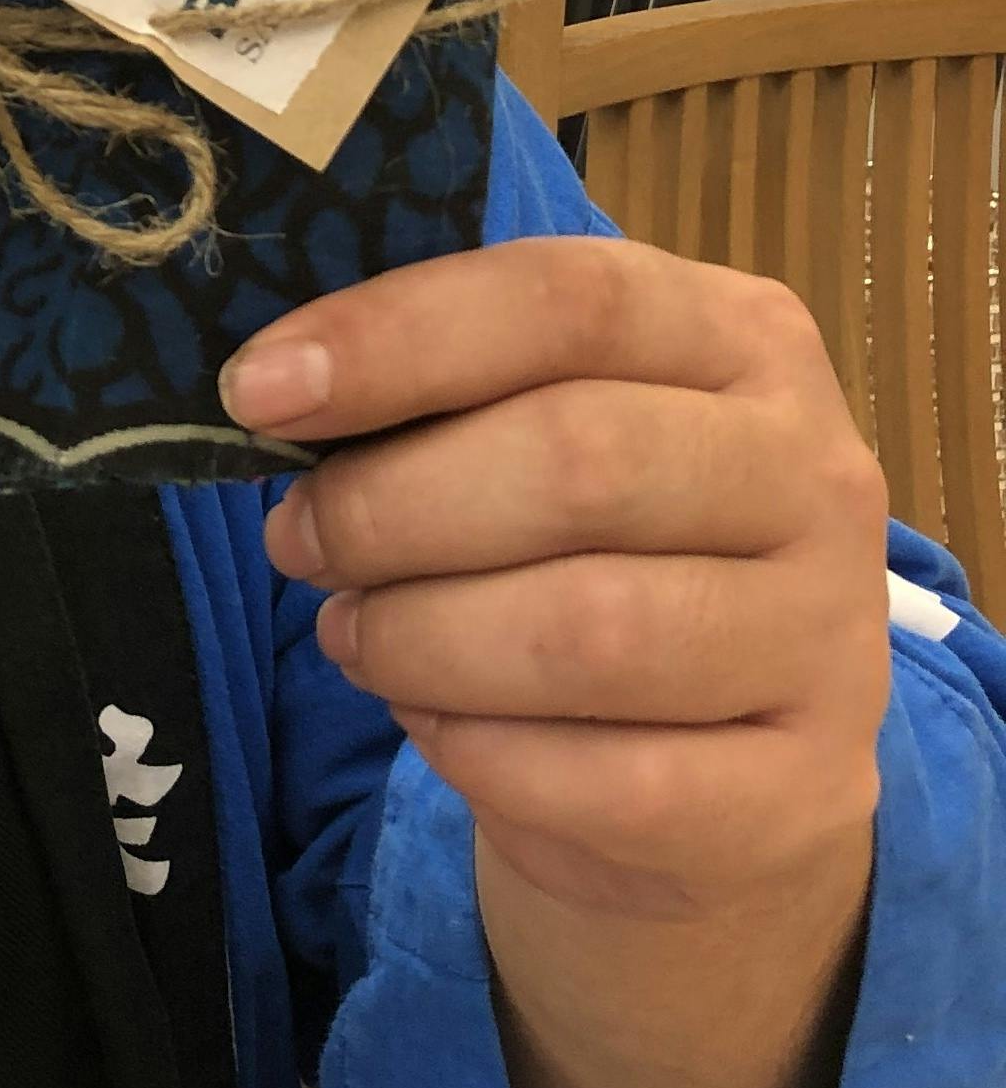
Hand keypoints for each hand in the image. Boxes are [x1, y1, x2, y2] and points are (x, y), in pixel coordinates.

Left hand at [232, 239, 889, 930]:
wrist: (720, 766)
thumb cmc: (596, 557)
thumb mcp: (537, 436)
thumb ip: (444, 397)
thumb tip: (277, 393)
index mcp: (742, 339)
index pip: (569, 299)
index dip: (399, 338)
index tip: (259, 392)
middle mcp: (811, 473)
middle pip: (579, 460)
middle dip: (390, 507)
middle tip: (299, 543)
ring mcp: (827, 638)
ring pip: (589, 633)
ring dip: (421, 639)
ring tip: (355, 635)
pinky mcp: (802, 788)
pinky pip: (612, 780)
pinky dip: (481, 754)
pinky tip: (437, 726)